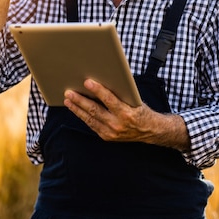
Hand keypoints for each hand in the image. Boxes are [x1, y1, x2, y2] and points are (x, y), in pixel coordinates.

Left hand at [64, 79, 190, 149]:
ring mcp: (111, 133)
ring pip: (90, 119)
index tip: (87, 82)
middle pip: (95, 110)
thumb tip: (102, 81)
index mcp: (127, 113)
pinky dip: (83, 116)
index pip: (110, 100)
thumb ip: (120, 94)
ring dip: (77, 109)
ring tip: (68, 100)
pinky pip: (91, 125)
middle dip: (80, 100)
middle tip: (69, 92)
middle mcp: (118, 125)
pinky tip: (76, 109)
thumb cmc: (141, 111)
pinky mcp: (107, 137)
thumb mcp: (134, 100)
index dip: (98, 90)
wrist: (150, 131)